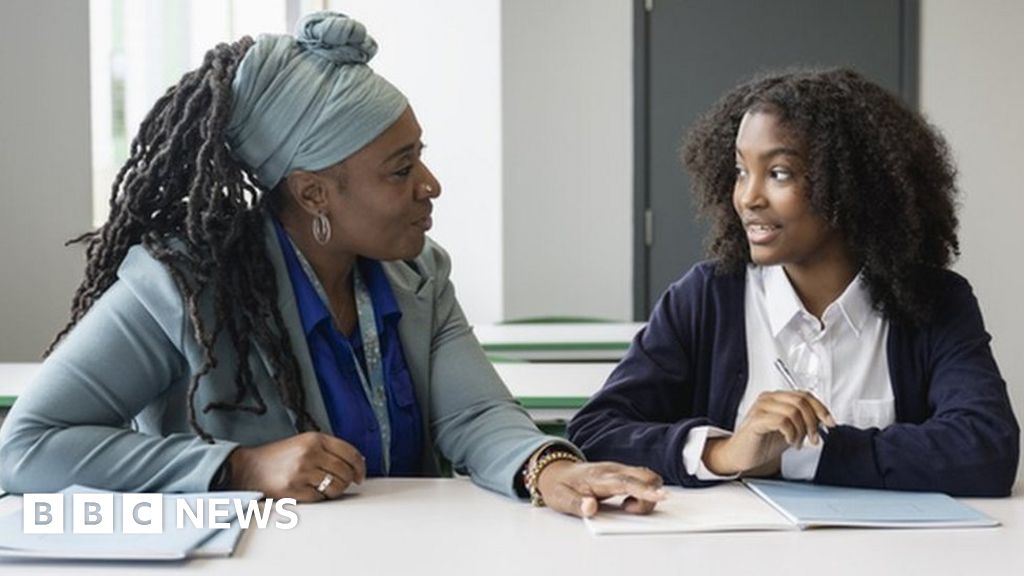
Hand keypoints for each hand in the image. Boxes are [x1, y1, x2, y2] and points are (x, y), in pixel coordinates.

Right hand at [227, 432, 365, 501]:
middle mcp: (309, 453)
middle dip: (346, 481)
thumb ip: (328, 450)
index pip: (350, 452)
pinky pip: (320, 498)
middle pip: (345, 472)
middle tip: (339, 483)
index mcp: (314, 439)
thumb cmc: (277, 458)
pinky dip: (319, 498)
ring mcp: (301, 471)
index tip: (360, 475)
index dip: (360, 466)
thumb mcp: (303, 443)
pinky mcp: (293, 489)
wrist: (247, 468)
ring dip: (334, 491)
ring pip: (336, 487)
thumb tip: (356, 463)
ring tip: (323, 488)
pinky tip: (308, 491)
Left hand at [535, 461, 666, 517]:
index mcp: (598, 477)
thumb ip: (576, 504)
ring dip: (647, 494)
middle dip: (650, 495)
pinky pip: (641, 479)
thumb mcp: (560, 499)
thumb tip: (590, 507)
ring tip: (625, 507)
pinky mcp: (622, 474)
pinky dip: (643, 492)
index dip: (644, 490)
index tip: (661, 496)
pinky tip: (628, 502)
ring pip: (646, 476)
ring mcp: (618, 470)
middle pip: (645, 476)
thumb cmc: (559, 486)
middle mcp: (612, 470)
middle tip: (628, 510)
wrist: (554, 471)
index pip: (626, 482)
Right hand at [704, 391, 835, 476]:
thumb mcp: (791, 431)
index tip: (830, 423)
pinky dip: (791, 433)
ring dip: (801, 431)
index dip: (821, 409)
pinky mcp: (756, 420)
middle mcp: (768, 399)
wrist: (741, 455)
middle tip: (812, 438)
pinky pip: (782, 421)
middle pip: (801, 401)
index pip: (805, 395)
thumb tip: (824, 420)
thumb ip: (805, 422)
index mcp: (777, 398)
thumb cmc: (762, 443)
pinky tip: (789, 441)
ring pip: (794, 411)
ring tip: (797, 442)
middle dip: (813, 422)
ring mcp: (761, 408)